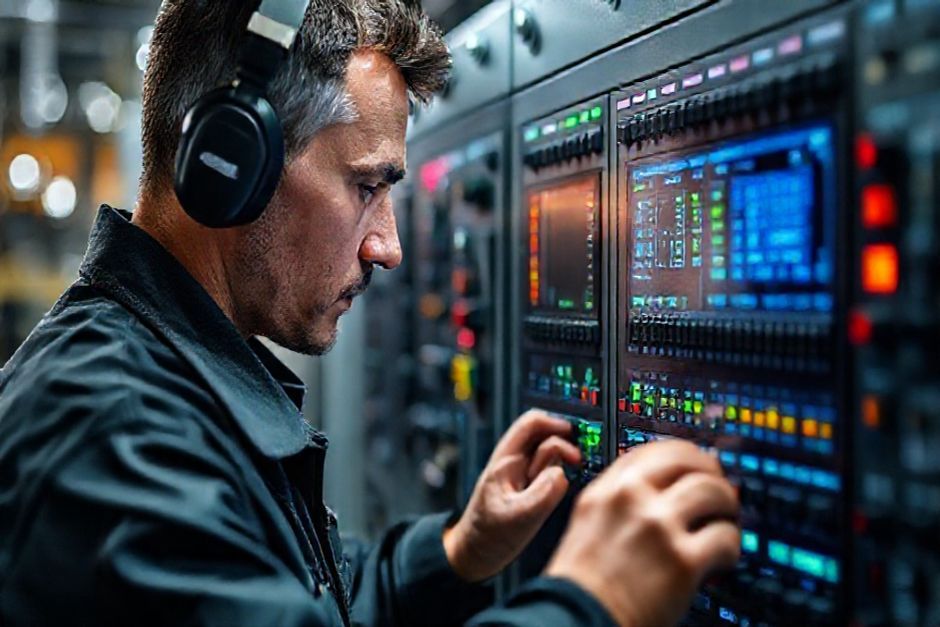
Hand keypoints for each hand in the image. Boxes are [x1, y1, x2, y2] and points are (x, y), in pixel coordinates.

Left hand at [443, 410, 580, 581]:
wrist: (475, 556)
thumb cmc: (485, 536)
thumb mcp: (516, 518)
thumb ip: (541, 495)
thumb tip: (562, 474)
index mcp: (505, 461)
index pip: (530, 424)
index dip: (553, 423)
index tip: (572, 434)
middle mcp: (515, 464)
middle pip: (544, 435)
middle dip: (562, 444)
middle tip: (576, 461)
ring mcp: (524, 477)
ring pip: (549, 456)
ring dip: (559, 464)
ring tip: (554, 488)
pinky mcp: (531, 490)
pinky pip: (551, 476)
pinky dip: (559, 479)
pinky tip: (555, 496)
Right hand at [545, 440, 739, 626]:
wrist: (576, 621)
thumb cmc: (580, 588)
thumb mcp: (587, 527)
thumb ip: (618, 506)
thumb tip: (661, 496)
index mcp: (604, 491)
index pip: (652, 450)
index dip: (682, 455)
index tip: (695, 465)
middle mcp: (630, 500)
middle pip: (687, 461)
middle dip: (711, 473)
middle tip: (720, 489)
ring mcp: (657, 526)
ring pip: (713, 491)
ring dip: (727, 506)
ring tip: (725, 522)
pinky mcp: (682, 560)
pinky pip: (725, 536)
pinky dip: (731, 546)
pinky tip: (722, 558)